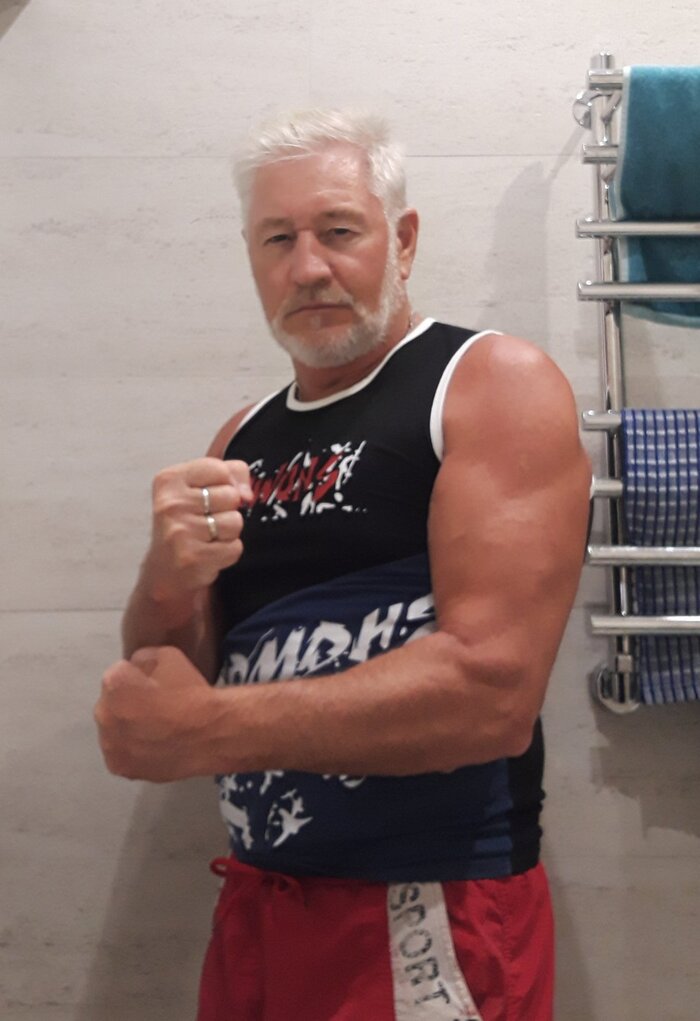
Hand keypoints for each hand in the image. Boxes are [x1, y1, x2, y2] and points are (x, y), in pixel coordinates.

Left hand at [95, 646, 216, 781]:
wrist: (211, 735)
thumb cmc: (191, 693)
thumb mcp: (169, 655)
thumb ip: (143, 659)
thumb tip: (135, 668)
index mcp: (113, 683)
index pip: (117, 673)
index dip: (137, 677)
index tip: (155, 684)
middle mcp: (103, 714)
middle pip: (111, 703)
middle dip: (126, 703)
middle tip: (155, 708)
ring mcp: (109, 744)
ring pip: (113, 730)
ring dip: (126, 727)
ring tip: (156, 730)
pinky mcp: (119, 767)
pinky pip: (120, 752)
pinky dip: (132, 750)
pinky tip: (154, 746)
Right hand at [143, 457, 252, 605]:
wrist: (165, 571)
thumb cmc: (186, 523)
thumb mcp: (199, 487)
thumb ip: (230, 473)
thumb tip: (247, 494)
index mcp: (169, 480)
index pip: (219, 468)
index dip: (225, 483)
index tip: (209, 497)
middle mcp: (171, 504)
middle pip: (231, 495)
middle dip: (227, 510)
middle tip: (206, 522)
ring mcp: (181, 531)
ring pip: (235, 522)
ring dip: (228, 533)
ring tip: (208, 538)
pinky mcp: (193, 557)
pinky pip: (235, 547)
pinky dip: (228, 553)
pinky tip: (209, 554)